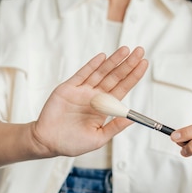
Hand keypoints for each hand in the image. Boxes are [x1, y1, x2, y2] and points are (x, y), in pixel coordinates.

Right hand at [32, 46, 147, 156]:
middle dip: (127, 64)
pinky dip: (92, 65)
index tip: (144, 64)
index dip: (133, 76)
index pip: (123, 88)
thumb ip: (114, 127)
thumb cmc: (72, 143)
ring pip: (101, 72)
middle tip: (140, 52)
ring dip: (113, 61)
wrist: (47, 142)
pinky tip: (102, 58)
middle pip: (115, 77)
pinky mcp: (68, 88)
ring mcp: (82, 91)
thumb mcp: (98, 138)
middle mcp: (95, 97)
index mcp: (104, 108)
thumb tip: (132, 119)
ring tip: (125, 50)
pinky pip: (82, 74)